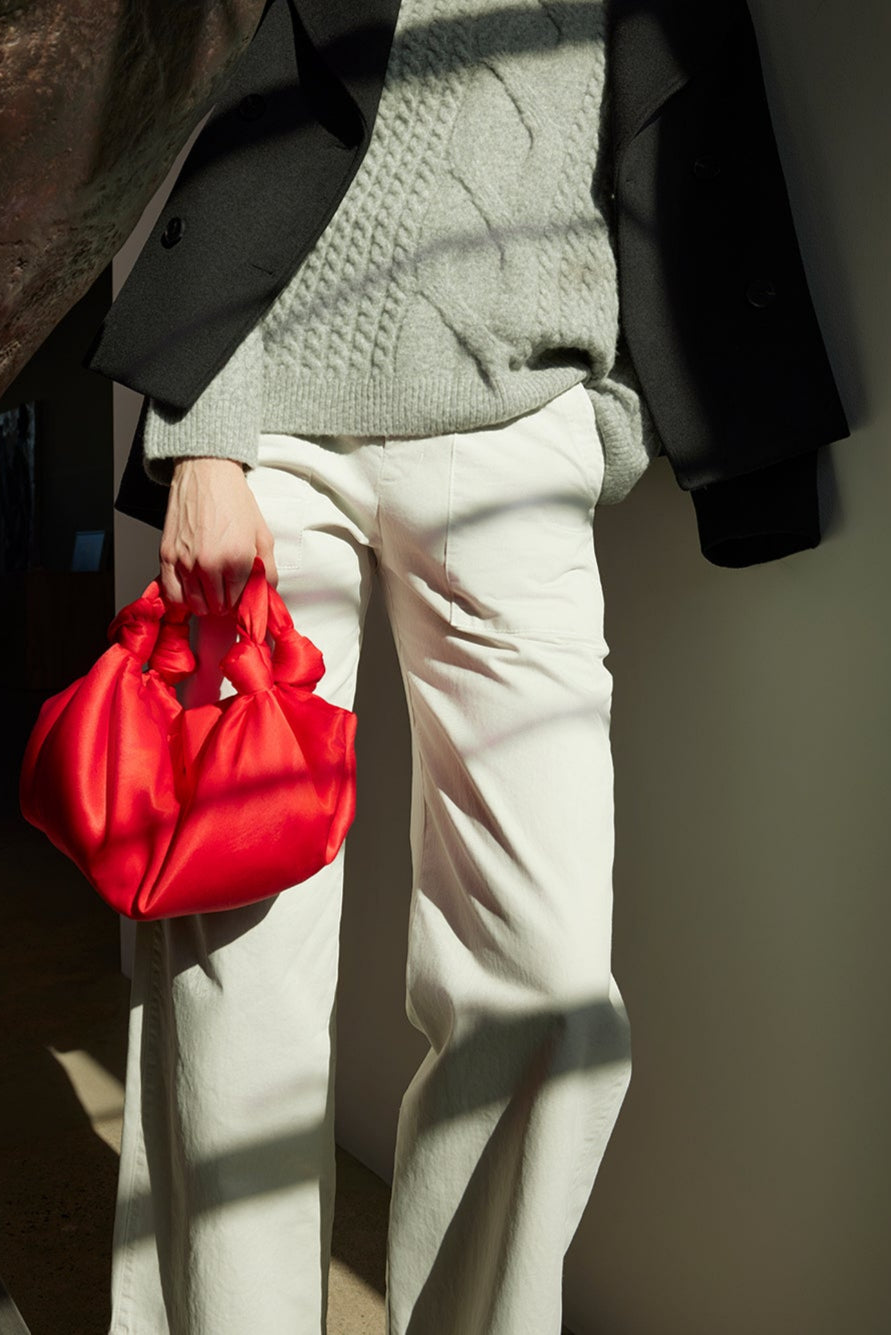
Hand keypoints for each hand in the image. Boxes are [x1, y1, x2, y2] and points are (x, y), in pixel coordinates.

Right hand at [159, 457, 278, 615]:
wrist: (206, 474)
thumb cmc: (235, 501)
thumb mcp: (262, 534)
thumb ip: (269, 569)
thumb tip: (267, 594)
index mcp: (237, 560)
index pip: (240, 602)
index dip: (241, 600)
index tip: (240, 593)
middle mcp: (210, 565)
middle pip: (218, 607)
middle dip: (224, 603)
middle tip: (226, 591)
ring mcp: (185, 562)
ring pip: (195, 605)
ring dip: (205, 603)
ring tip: (210, 591)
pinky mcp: (166, 557)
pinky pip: (172, 595)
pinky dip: (182, 599)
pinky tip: (191, 591)